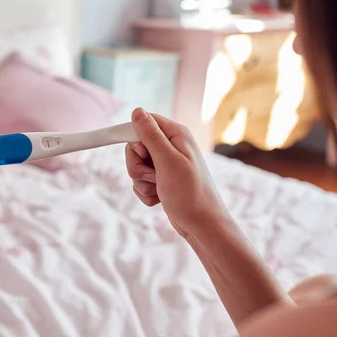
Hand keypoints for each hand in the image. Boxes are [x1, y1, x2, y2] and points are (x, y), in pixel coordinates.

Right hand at [125, 108, 230, 236]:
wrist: (202, 225)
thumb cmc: (190, 193)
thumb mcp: (168, 161)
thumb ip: (150, 136)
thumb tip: (137, 111)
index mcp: (176, 135)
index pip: (144, 122)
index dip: (135, 137)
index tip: (138, 154)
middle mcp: (171, 146)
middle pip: (135, 147)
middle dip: (137, 165)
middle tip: (153, 176)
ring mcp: (165, 165)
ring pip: (136, 167)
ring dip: (142, 182)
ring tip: (160, 189)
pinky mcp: (161, 180)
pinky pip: (140, 182)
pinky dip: (146, 193)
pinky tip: (161, 199)